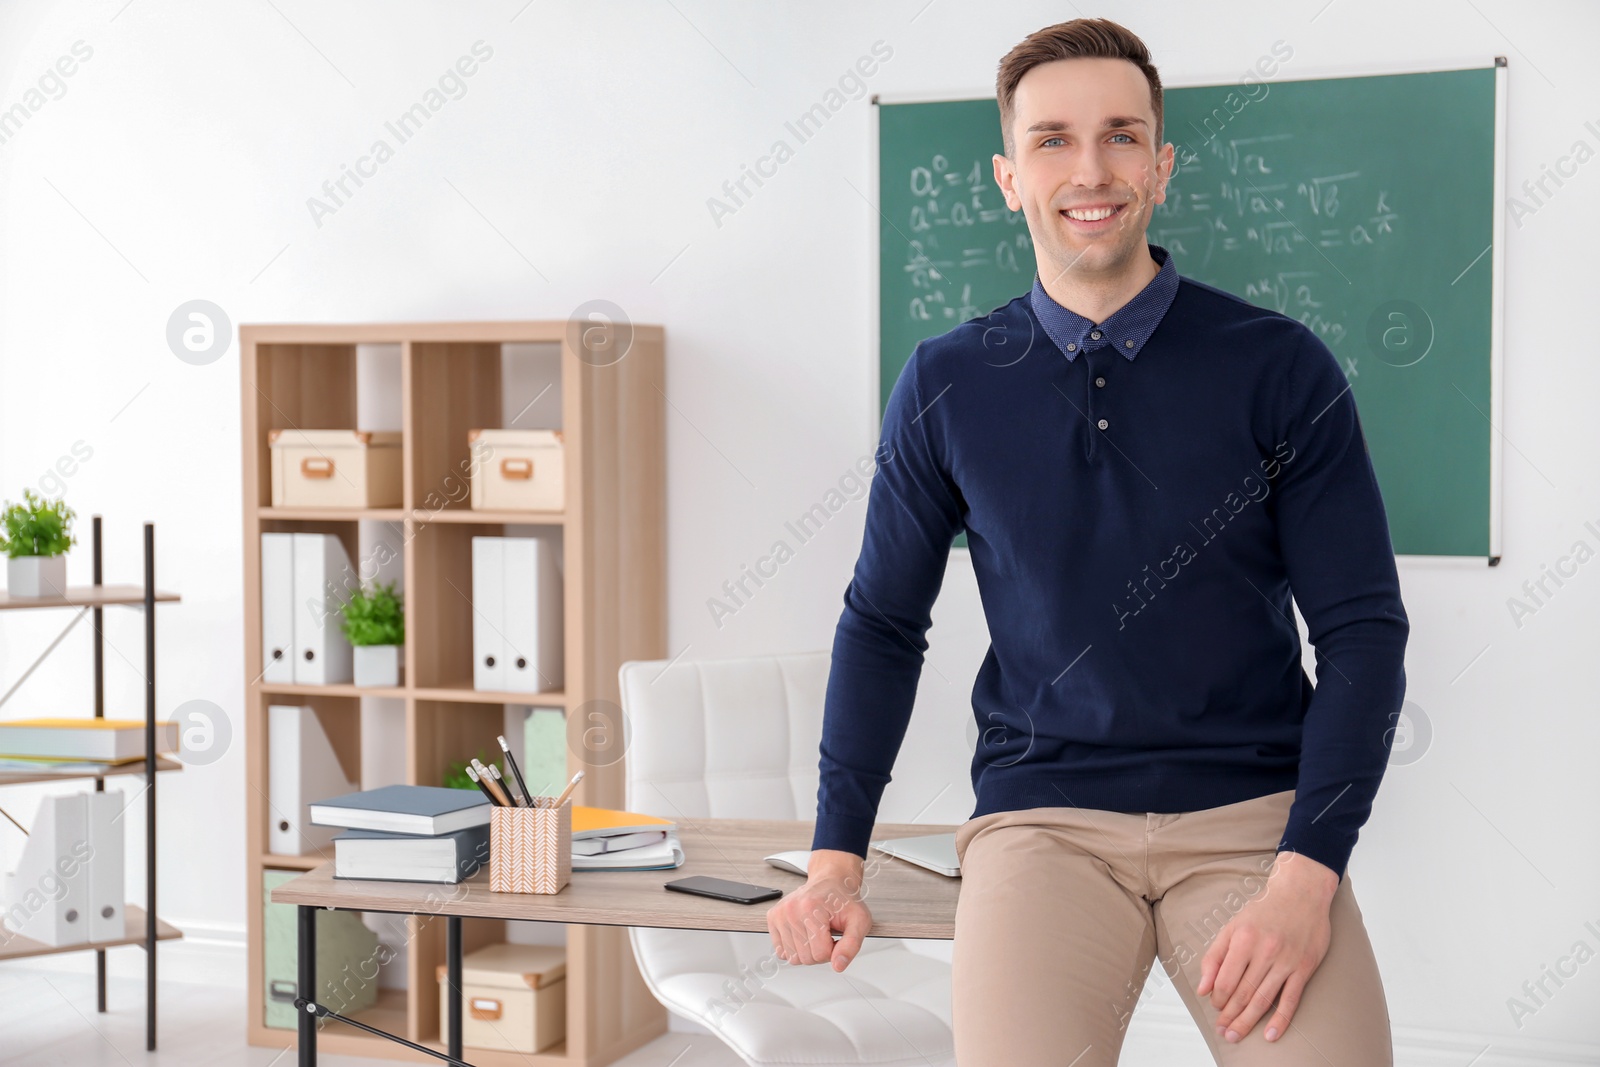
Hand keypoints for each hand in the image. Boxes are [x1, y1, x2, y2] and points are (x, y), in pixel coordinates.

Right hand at [765, 849, 871, 971]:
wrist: (831, 882)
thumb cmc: (844, 900)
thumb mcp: (859, 921)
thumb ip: (851, 945)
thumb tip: (838, 966)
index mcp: (811, 908)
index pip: (820, 954)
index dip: (833, 951)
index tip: (837, 937)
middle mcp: (791, 909)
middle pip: (805, 958)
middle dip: (820, 952)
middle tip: (827, 934)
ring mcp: (780, 914)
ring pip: (792, 958)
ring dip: (807, 951)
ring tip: (816, 934)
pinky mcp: (773, 917)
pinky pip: (781, 951)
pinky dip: (794, 948)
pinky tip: (804, 934)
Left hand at [1195, 851, 1338, 1043]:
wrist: (1300, 894)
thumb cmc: (1263, 910)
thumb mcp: (1232, 926)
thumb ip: (1215, 957)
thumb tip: (1202, 988)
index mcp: (1243, 939)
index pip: (1225, 980)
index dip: (1217, 998)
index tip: (1215, 1007)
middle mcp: (1265, 951)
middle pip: (1243, 993)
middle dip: (1230, 1016)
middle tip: (1223, 1032)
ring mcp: (1286, 961)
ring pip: (1264, 999)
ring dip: (1248, 1021)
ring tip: (1236, 1035)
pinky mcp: (1304, 968)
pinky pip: (1291, 999)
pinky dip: (1280, 1019)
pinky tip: (1270, 1035)